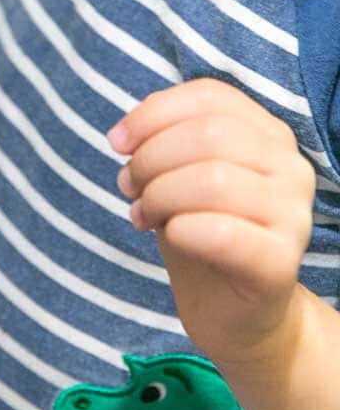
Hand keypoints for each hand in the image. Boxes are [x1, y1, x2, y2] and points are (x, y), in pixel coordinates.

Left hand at [108, 78, 314, 366]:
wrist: (234, 313)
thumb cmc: (203, 234)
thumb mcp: (178, 176)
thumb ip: (164, 142)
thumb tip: (126, 135)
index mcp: (269, 135)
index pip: (211, 96)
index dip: (154, 112)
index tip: (117, 141)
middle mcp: (291, 167)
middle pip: (209, 135)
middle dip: (151, 157)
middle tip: (128, 187)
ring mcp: (293, 215)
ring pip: (213, 180)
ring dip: (159, 195)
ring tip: (141, 215)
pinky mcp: (281, 262)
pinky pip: (222, 232)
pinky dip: (180, 229)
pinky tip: (168, 236)